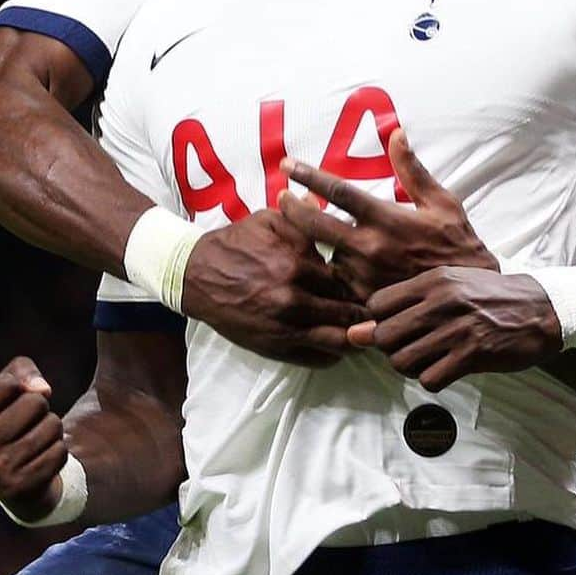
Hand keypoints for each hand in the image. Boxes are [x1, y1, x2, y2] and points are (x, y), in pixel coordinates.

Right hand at [0, 357, 66, 521]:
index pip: (5, 383)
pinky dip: (59, 450)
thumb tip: (42, 390)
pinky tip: (42, 460)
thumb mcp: (9, 388)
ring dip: (53, 429)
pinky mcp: (20, 489)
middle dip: (41, 408)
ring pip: (52, 425)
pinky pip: (60, 451)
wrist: (17, 480)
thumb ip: (22, 371)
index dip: (20, 386)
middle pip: (35, 402)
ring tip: (36, 442)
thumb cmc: (11, 422)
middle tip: (28, 426)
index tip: (14, 402)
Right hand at [182, 209, 367, 365]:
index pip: (346, 282)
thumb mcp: (271, 219)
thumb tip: (335, 215)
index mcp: (296, 266)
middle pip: (347, 314)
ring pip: (337, 341)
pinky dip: (333, 354)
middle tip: (378, 310)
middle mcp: (294, 301)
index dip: (362, 285)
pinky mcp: (274, 348)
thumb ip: (306, 220)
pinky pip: (316, 359)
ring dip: (354, 337)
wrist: (197, 274)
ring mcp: (284, 328)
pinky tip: (339, 345)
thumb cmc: (237, 242)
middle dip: (365, 313)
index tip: (372, 285)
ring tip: (364, 331)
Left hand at [278, 129, 498, 301]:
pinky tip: (330, 265)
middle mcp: (370, 247)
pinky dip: (332, 271)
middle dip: (291, 208)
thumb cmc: (457, 244)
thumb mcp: (441, 203)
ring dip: (316, 244)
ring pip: (325, 254)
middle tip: (281, 197)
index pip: (338, 191)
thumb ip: (413, 169)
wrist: (466, 298)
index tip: (287, 164)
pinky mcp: (363, 300)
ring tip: (306, 234)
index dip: (308, 175)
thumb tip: (396, 133)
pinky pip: (337, 282)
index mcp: (385, 218)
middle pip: (314, 224)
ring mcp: (363, 276)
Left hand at [351, 267, 561, 391]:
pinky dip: (431, 380)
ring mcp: (456, 329)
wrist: (540, 308)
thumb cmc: (488, 296)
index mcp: (433, 279)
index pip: (377, 304)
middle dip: (390, 348)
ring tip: (425, 359)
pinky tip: (444, 369)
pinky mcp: (473, 355)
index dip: (380, 320)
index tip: (395, 325)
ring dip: (409, 367)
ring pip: (402, 361)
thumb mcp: (449, 285)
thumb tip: (356, 331)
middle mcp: (441, 301)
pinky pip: (429, 379)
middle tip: (409, 346)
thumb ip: (405, 304)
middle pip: (385, 335)